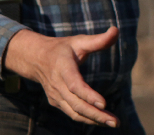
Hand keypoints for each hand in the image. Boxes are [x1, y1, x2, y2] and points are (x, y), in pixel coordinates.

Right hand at [4, 26, 119, 126]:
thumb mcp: (79, 41)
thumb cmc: (63, 49)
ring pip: (75, 112)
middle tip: (115, 122)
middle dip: (96, 114)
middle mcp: (58, 85)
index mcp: (63, 68)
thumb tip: (116, 30)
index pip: (75, 85)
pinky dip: (86, 119)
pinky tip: (102, 121)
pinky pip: (72, 113)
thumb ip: (98, 40)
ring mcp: (56, 96)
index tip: (104, 104)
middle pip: (77, 104)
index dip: (88, 96)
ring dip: (94, 120)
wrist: (37, 59)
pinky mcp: (57, 102)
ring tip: (113, 123)